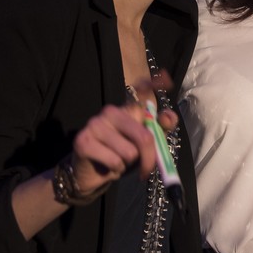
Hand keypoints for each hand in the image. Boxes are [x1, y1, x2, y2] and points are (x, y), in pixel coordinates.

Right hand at [70, 75, 177, 196]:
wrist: (91, 176)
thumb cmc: (120, 158)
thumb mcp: (143, 147)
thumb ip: (158, 131)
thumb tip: (169, 117)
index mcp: (126, 110)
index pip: (140, 91)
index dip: (152, 84)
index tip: (166, 77)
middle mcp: (110, 112)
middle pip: (144, 136)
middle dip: (149, 158)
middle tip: (145, 169)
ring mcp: (95, 124)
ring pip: (129, 152)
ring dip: (127, 165)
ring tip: (118, 162)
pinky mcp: (83, 141)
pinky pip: (114, 161)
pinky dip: (115, 170)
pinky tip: (106, 167)